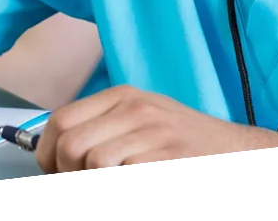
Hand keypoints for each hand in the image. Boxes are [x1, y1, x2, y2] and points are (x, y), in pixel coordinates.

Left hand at [35, 85, 277, 172]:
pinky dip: (113, 180)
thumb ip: (102, 125)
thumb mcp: (140, 118)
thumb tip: (55, 148)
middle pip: (70, 143)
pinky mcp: (165, 155)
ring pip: (91, 162)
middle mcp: (134, 108)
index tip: (53, 171)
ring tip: (105, 180)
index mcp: (122, 96)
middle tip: (79, 180)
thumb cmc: (181, 139)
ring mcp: (151, 132)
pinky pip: (118, 172)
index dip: (47, 153)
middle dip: (66, 172)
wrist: (230, 148)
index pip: (61, 119)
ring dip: (90, 179)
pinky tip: (130, 176)